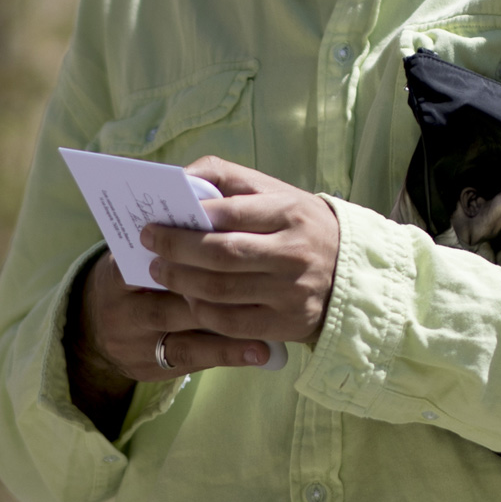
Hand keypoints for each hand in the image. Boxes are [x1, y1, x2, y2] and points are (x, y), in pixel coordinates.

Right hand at [69, 249, 275, 399]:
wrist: (90, 327)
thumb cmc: (133, 277)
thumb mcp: (135, 255)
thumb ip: (168, 244)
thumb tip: (218, 217)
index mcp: (116, 274)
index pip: (147, 264)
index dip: (186, 258)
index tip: (227, 246)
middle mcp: (121, 314)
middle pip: (167, 307)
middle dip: (212, 300)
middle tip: (258, 290)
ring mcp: (133, 346)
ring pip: (183, 340)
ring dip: (228, 335)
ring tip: (266, 332)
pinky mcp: (148, 369)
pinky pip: (192, 362)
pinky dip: (227, 355)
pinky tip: (258, 352)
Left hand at [141, 157, 340, 347]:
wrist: (351, 271)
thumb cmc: (297, 225)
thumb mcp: (276, 192)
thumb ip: (229, 177)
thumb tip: (181, 178)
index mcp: (291, 213)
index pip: (231, 213)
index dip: (189, 218)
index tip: (155, 219)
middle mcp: (294, 253)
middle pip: (221, 254)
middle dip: (176, 249)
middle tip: (150, 244)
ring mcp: (291, 292)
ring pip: (221, 291)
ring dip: (180, 281)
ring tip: (159, 271)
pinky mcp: (286, 324)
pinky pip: (231, 323)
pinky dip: (202, 310)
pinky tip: (188, 297)